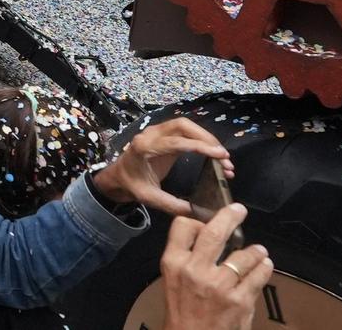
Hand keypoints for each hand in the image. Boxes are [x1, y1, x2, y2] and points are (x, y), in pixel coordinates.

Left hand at [90, 117, 230, 215]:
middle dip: (207, 138)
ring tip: (223, 158)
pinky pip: (184, 132)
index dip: (199, 146)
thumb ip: (174, 205)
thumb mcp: (150, 198)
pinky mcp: (164, 136)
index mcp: (144, 147)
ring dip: (206, 138)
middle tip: (225, 158)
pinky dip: (200, 140)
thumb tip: (200, 215)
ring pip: (185, 126)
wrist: (117, 176)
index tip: (220, 154)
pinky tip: (213, 154)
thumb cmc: (131, 185)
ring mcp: (156, 132)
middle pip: (182, 125)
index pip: (175, 142)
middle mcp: (150, 135)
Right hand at [160, 205, 270, 329]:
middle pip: (215, 232)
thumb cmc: (182, 313)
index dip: (197, 220)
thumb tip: (207, 239)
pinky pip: (258, 275)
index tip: (207, 222)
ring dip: (255, 251)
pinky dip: (264, 267)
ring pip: (244, 254)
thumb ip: (186, 259)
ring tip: (259, 251)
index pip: (183, 226)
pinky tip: (264, 265)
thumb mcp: (172, 281)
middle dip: (229, 216)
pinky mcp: (240, 300)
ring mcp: (219, 285)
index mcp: (174, 263)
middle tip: (238, 210)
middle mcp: (195, 270)